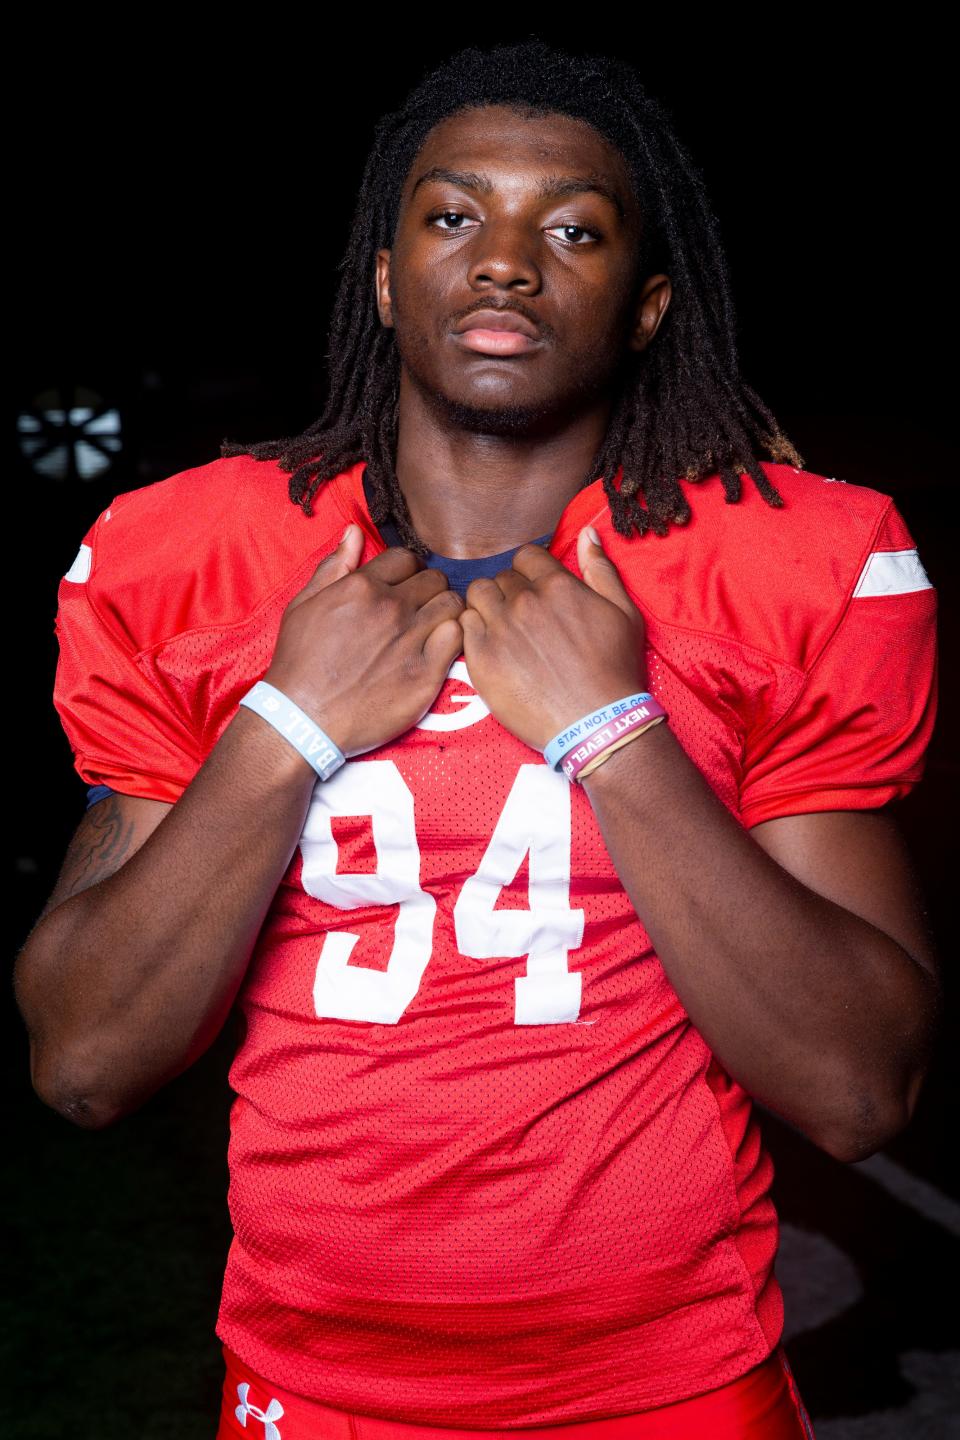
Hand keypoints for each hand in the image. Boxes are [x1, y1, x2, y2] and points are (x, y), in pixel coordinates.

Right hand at [264, 525, 465, 755]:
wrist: (303, 719)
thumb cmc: (298, 663)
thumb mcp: (303, 605)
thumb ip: (333, 567)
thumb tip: (353, 533)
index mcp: (362, 587)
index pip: (406, 558)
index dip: (406, 571)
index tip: (401, 588)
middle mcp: (390, 608)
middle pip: (434, 579)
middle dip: (428, 590)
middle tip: (418, 611)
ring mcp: (411, 640)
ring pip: (452, 605)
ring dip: (445, 612)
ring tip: (431, 628)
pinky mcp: (426, 673)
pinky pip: (458, 637)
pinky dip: (453, 638)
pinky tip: (438, 648)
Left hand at [460, 526, 647, 753]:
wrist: (597, 724)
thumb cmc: (616, 671)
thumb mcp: (624, 613)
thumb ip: (600, 569)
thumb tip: (587, 533)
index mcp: (557, 586)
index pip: (525, 556)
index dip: (530, 572)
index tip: (535, 592)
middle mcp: (523, 602)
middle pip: (500, 578)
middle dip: (510, 592)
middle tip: (522, 619)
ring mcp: (498, 630)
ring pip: (476, 596)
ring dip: (486, 606)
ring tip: (501, 628)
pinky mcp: (480, 659)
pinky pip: (462, 626)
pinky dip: (472, 631)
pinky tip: (490, 647)